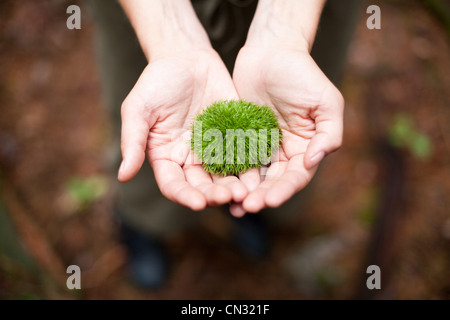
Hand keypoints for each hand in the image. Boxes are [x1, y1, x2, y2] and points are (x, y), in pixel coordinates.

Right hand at [118, 49, 247, 210]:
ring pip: (224, 175)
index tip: (198, 203)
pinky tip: (258, 172)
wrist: (186, 57)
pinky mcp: (234, 135)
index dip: (185, 196)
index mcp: (166, 157)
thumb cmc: (157, 81)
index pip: (174, 185)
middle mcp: (190, 158)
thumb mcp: (138, 108)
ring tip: (245, 191)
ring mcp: (214, 148)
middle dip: (214, 194)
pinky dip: (250, 165)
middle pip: (202, 185)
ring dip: (234, 185)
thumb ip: (132, 141)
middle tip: (228, 196)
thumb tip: (123, 176)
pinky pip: (242, 154)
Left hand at [231, 45, 343, 213]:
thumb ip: (329, 133)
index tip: (270, 200)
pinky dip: (229, 173)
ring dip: (244, 192)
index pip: (297, 176)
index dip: (284, 189)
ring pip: (253, 176)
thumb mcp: (326, 102)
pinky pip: (234, 159)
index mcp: (306, 147)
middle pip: (273, 181)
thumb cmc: (302, 73)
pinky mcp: (240, 137)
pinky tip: (219, 185)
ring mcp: (261, 146)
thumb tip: (314, 161)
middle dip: (262, 196)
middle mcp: (284, 151)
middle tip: (247, 207)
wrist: (270, 52)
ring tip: (233, 206)